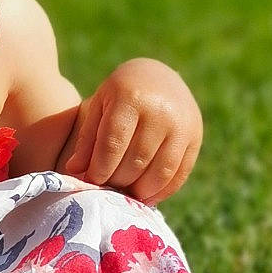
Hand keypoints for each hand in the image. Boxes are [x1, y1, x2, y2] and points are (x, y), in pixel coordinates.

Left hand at [56, 57, 202, 203]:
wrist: (158, 76)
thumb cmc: (120, 94)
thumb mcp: (99, 107)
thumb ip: (88, 139)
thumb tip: (75, 172)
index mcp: (131, 98)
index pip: (113, 143)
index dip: (100, 168)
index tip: (91, 182)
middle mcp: (160, 111)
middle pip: (137, 160)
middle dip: (119, 180)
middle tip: (107, 189)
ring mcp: (182, 124)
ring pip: (161, 171)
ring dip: (141, 190)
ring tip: (125, 195)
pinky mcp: (196, 137)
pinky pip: (180, 172)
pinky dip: (163, 191)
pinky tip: (146, 196)